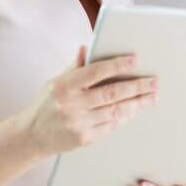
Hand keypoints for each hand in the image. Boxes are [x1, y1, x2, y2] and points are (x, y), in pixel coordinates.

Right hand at [19, 47, 156, 155]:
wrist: (31, 136)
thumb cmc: (46, 104)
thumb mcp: (55, 82)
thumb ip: (74, 66)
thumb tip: (87, 46)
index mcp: (64, 86)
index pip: (96, 72)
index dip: (117, 65)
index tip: (136, 60)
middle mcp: (72, 105)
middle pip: (111, 93)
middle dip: (136, 87)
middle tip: (154, 82)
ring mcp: (79, 123)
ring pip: (115, 111)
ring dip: (137, 103)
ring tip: (152, 96)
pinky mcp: (85, 139)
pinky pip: (111, 126)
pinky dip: (125, 117)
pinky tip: (136, 110)